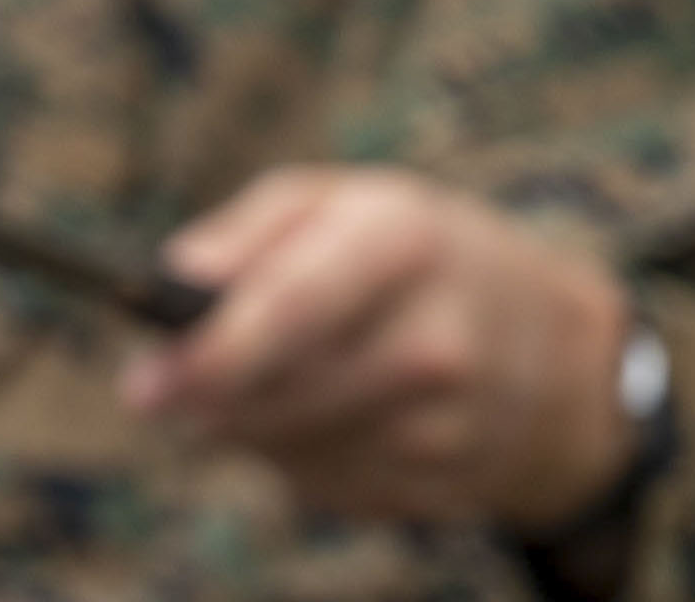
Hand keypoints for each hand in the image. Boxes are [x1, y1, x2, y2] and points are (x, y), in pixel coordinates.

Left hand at [118, 166, 638, 531]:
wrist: (551, 350)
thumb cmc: (412, 255)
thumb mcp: (341, 203)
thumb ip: (246, 233)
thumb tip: (170, 281)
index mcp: (404, 242)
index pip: (295, 308)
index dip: (212, 353)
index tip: (142, 387)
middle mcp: (435, 340)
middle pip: (282, 396)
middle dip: (206, 399)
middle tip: (159, 389)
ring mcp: (447, 427)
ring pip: (290, 450)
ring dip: (249, 425)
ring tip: (265, 381)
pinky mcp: (441, 491)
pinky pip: (325, 487)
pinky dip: (298, 457)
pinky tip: (322, 416)